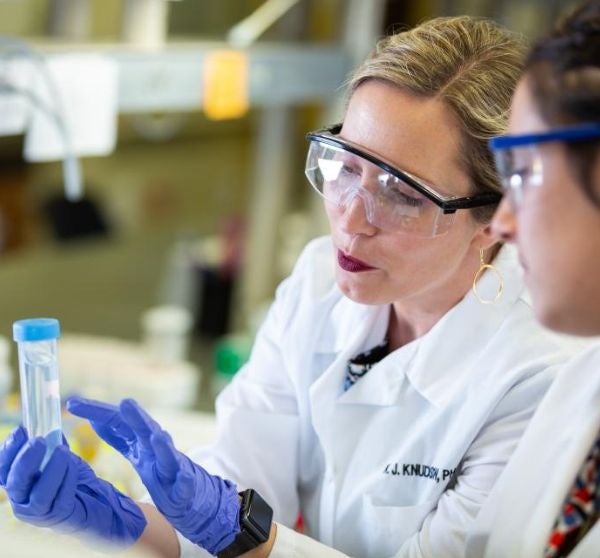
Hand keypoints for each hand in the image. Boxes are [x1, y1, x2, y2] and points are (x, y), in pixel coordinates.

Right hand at [0, 426, 145, 546]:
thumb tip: (48, 420)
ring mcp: (40, 512)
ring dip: (51, 469)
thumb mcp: (59, 456)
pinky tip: (74, 466)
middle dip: (25, 460)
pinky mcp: (60, 517)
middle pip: (14, 483)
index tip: (21, 430)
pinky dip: (67, 479)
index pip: (3, 469)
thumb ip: (51, 443)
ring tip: (63, 451)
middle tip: (39, 441)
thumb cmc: (72, 477)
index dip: (8, 450)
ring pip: (38, 494)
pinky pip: (61, 499)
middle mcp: (23, 500)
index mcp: (19, 483)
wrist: (96, 500)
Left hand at [67, 396, 240, 554]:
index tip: (72, 403)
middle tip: (125, 403)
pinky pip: (185, 481)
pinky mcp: (185, 484)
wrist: (190, 493)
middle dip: (136, 417)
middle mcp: (157, 446)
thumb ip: (118, 436)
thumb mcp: (136, 451)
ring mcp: (172, 464)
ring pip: (167, 452)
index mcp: (140, 440)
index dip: (97, 412)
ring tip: (156, 436)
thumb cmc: (161, 468)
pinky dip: (184, 477)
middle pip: (144, 429)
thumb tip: (96, 418)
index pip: (117, 421)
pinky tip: (183, 476)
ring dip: (162, 444)